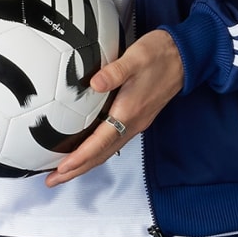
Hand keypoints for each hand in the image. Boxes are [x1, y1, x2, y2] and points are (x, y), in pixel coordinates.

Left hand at [44, 29, 184, 186]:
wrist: (185, 57)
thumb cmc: (159, 55)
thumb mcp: (136, 57)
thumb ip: (114, 71)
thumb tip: (94, 83)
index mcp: (129, 113)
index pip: (100, 143)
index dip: (80, 157)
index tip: (61, 168)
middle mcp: (133, 124)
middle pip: (101, 155)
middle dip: (76, 170)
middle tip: (52, 181)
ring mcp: (136, 123)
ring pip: (106, 152)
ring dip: (84, 165)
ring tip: (63, 173)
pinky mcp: (136, 119)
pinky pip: (112, 143)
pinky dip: (95, 152)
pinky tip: (84, 151)